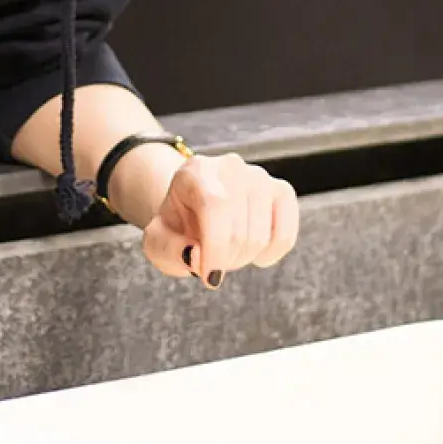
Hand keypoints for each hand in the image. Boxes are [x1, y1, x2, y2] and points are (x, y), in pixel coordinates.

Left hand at [134, 153, 299, 286]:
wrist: (194, 210)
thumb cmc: (176, 227)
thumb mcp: (157, 241)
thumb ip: (168, 249)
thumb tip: (196, 255)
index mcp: (196, 171)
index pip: (214, 206)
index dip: (214, 248)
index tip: (207, 277)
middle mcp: (231, 167)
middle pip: (238, 230)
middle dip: (224, 260)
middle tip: (210, 261)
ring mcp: (260, 177)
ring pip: (260, 237)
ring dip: (243, 258)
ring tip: (226, 251)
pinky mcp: (281, 191)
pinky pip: (284, 237)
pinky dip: (269, 255)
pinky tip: (253, 252)